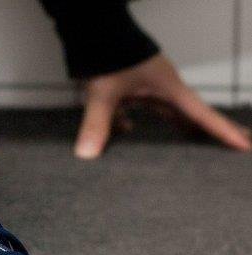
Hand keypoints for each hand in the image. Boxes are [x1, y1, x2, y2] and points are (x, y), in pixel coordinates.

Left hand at [74, 54, 251, 158]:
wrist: (92, 28)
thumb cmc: (108, 55)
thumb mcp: (104, 92)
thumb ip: (98, 123)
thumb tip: (88, 155)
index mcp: (168, 87)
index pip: (201, 114)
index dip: (222, 131)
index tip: (245, 146)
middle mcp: (162, 87)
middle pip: (190, 113)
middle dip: (207, 130)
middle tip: (232, 145)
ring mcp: (146, 85)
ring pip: (165, 111)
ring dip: (175, 126)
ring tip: (189, 142)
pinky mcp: (128, 85)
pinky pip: (136, 107)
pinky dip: (129, 121)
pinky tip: (126, 129)